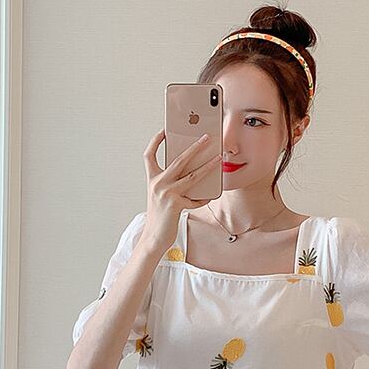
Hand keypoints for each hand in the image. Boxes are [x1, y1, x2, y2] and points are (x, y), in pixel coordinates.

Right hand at [142, 129, 222, 252]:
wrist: (154, 237)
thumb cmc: (159, 217)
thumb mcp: (160, 196)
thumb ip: (171, 183)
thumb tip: (191, 173)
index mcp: (152, 179)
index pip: (149, 155)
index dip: (156, 141)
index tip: (164, 131)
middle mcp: (158, 184)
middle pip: (179, 159)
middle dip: (195, 147)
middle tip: (206, 137)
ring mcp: (167, 193)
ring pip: (192, 175)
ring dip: (208, 166)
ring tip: (218, 159)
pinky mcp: (176, 204)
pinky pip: (195, 198)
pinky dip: (203, 197)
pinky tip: (210, 196)